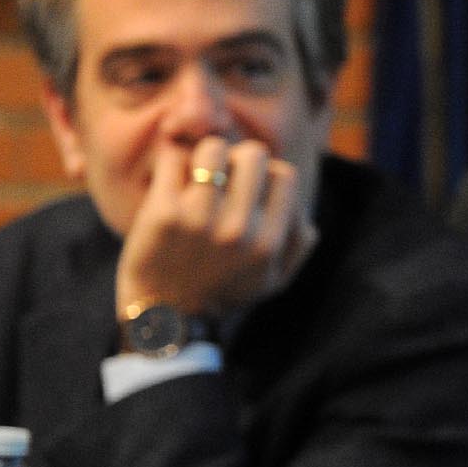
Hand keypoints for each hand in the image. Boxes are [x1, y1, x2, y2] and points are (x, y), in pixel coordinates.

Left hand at [116, 136, 317, 325]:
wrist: (164, 317)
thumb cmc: (222, 293)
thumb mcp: (273, 281)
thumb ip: (298, 247)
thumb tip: (305, 215)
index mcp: (268, 242)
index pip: (283, 174)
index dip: (268, 174)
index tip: (250, 187)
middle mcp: (238, 229)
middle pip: (252, 155)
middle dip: (238, 158)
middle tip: (224, 175)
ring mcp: (199, 219)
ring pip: (212, 149)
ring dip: (205, 156)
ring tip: (198, 172)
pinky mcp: (162, 213)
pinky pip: (173, 160)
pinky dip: (172, 163)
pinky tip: (172, 180)